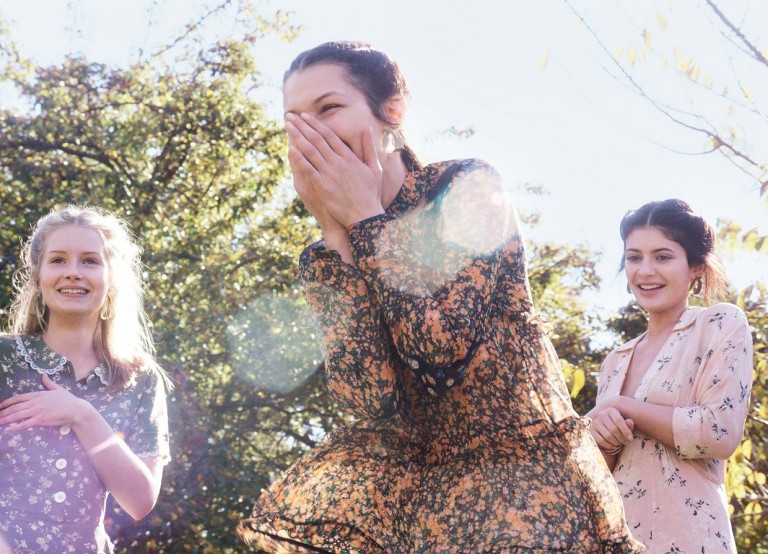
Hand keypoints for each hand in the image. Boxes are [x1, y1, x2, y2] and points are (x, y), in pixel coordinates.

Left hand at [0, 374, 86, 430]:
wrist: (76, 409)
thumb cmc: (68, 400)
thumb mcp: (58, 389)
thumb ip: (49, 383)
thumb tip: (43, 375)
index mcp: (38, 394)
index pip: (19, 397)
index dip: (8, 402)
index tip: (0, 406)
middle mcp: (35, 402)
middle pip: (15, 407)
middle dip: (3, 412)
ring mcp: (37, 411)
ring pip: (17, 415)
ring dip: (6, 419)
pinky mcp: (41, 420)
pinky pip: (25, 423)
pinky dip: (16, 426)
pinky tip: (9, 429)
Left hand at [285, 112, 383, 227]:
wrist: (365, 216)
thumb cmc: (371, 194)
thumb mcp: (375, 168)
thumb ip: (369, 148)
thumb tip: (367, 129)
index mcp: (349, 157)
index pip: (329, 135)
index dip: (315, 124)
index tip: (305, 116)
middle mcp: (338, 162)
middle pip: (317, 139)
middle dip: (302, 126)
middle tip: (290, 116)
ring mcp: (329, 174)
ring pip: (310, 151)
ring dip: (297, 137)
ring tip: (287, 127)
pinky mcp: (322, 186)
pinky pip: (308, 169)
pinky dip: (299, 158)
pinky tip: (290, 149)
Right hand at [588, 404, 634, 453]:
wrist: (606, 429)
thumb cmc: (618, 427)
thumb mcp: (625, 425)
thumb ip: (629, 424)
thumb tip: (629, 422)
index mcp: (611, 410)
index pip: (618, 420)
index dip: (626, 430)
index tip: (631, 438)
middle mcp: (601, 414)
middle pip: (613, 429)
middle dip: (622, 438)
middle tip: (626, 442)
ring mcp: (595, 423)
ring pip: (608, 436)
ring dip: (616, 442)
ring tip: (620, 444)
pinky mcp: (591, 431)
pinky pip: (601, 440)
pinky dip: (609, 445)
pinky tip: (613, 446)